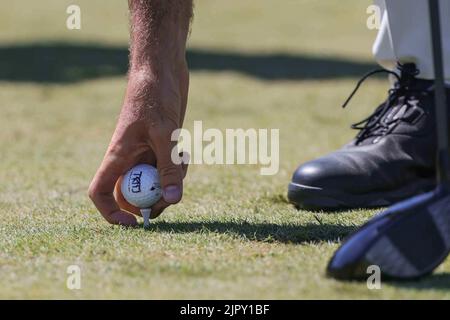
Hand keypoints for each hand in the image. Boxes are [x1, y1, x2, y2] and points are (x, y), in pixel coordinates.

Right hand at [89, 64, 188, 225]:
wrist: (161, 71)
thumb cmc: (155, 95)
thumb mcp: (165, 133)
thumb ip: (169, 167)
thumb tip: (173, 200)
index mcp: (117, 156)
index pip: (100, 192)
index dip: (111, 213)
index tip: (134, 224)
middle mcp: (129, 159)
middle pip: (133, 195)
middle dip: (153, 202)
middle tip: (173, 197)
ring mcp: (144, 154)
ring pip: (154, 183)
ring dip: (170, 182)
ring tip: (183, 159)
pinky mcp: (160, 148)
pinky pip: (167, 170)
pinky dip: (178, 169)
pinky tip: (185, 152)